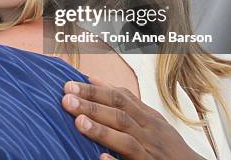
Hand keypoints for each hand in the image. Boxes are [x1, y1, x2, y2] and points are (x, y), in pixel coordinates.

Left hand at [62, 77, 204, 159]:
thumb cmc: (165, 143)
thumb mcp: (150, 118)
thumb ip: (124, 99)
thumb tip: (93, 78)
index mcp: (147, 118)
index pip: (119, 98)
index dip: (94, 91)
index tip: (68, 85)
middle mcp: (149, 133)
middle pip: (120, 115)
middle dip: (92, 106)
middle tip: (66, 99)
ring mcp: (150, 153)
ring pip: (126, 140)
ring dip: (102, 131)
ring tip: (78, 123)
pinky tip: (100, 159)